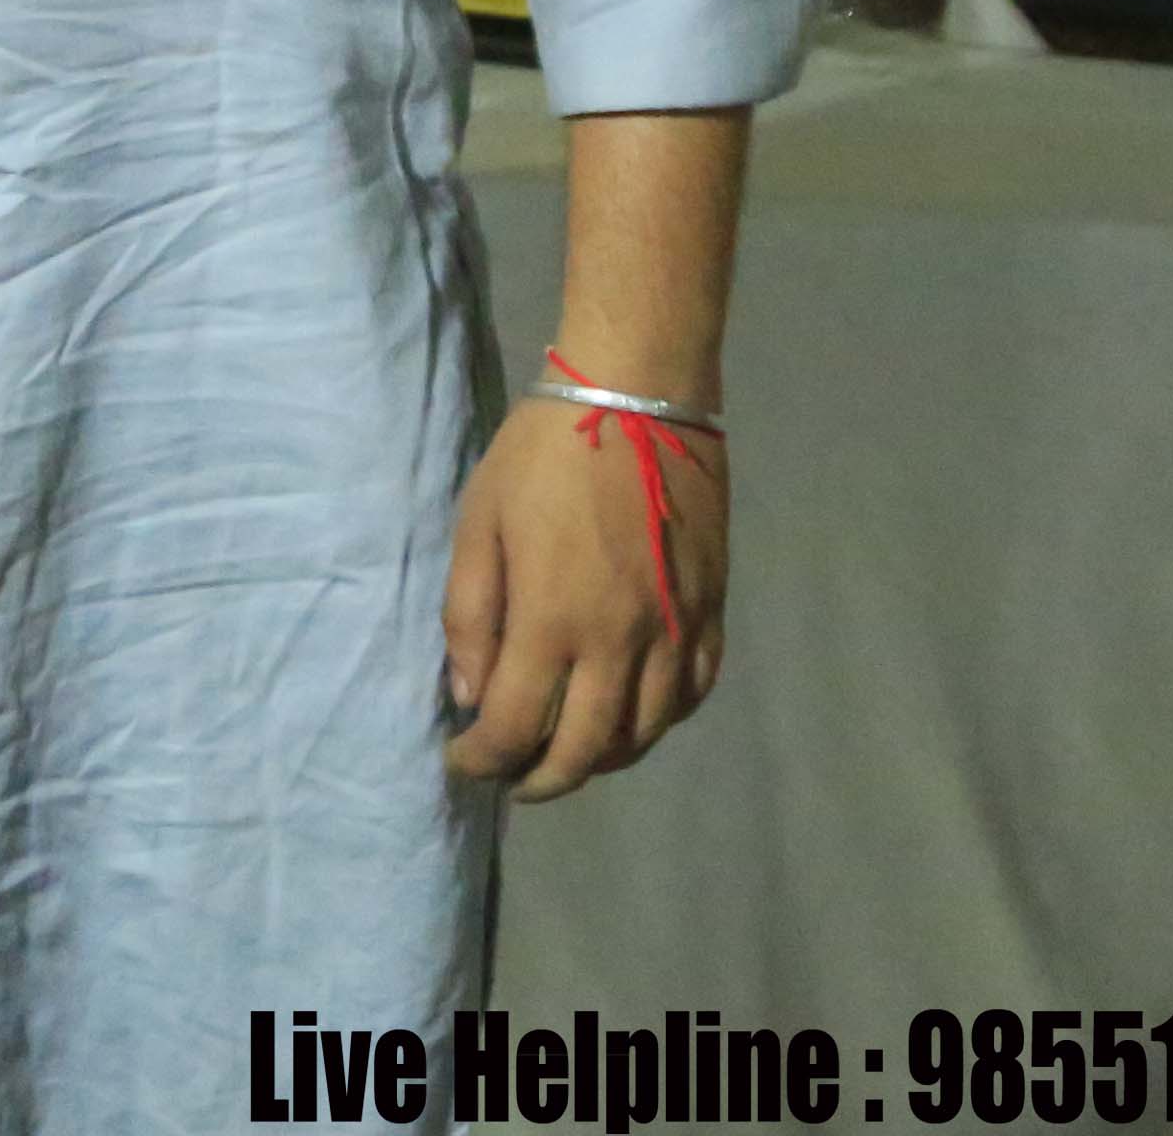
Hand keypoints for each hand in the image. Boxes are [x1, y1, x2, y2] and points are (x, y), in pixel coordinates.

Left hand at [442, 393, 725, 801]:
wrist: (639, 394)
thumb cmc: (544, 453)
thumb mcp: (479, 522)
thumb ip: (470, 616)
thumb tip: (470, 695)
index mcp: (553, 622)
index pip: (515, 729)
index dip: (482, 759)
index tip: (462, 758)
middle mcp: (620, 643)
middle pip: (584, 752)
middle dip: (540, 779)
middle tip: (512, 777)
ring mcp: (674, 631)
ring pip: (643, 734)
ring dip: (601, 760)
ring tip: (567, 754)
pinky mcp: (710, 611)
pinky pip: (691, 695)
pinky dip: (658, 723)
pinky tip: (632, 717)